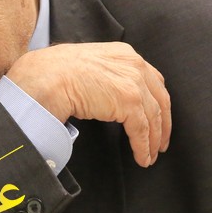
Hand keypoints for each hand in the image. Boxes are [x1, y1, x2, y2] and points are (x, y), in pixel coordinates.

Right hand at [7, 43, 171, 166]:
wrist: (48, 77)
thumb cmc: (57, 71)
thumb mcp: (90, 64)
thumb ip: (106, 74)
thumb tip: (107, 94)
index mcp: (125, 54)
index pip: (152, 80)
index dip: (158, 102)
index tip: (158, 118)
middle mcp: (134, 64)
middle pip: (160, 99)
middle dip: (162, 124)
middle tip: (160, 142)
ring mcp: (133, 82)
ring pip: (152, 118)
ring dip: (152, 141)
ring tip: (150, 157)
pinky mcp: (129, 102)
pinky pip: (141, 130)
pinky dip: (143, 147)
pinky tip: (142, 158)